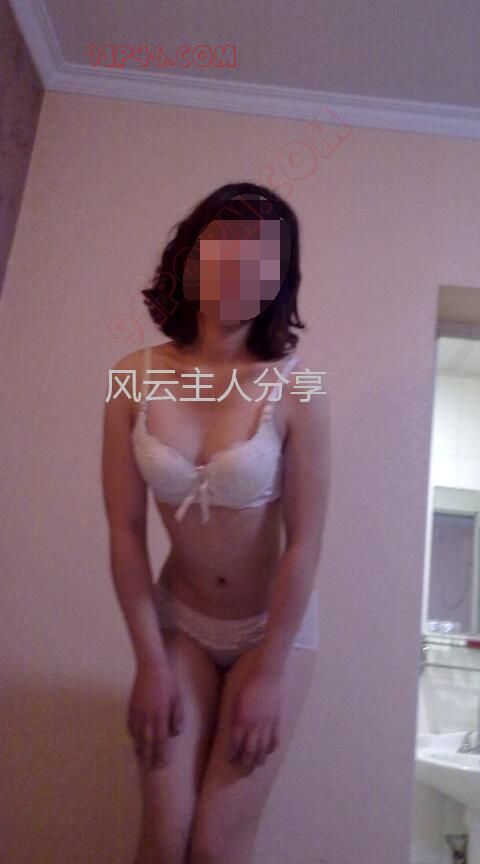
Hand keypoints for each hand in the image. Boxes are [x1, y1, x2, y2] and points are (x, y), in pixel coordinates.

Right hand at [127, 661, 183, 770]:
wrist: (151, 666)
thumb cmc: (168, 682)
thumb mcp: (178, 699)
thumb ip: (177, 718)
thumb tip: (174, 734)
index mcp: (160, 717)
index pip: (161, 742)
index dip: (161, 755)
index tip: (162, 765)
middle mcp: (147, 718)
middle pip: (147, 744)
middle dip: (149, 758)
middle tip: (151, 770)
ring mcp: (137, 714)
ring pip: (137, 737)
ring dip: (140, 750)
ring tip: (142, 760)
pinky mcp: (131, 708)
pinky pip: (131, 727)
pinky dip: (133, 736)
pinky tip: (136, 740)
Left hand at [228, 655, 284, 771]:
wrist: (267, 672)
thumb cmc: (247, 680)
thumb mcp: (235, 697)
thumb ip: (235, 714)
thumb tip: (233, 728)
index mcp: (240, 718)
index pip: (235, 744)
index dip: (233, 755)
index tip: (230, 761)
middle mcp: (253, 724)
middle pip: (250, 750)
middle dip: (245, 763)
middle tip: (243, 770)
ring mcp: (266, 723)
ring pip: (262, 748)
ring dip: (258, 759)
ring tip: (256, 766)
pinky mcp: (276, 719)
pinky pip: (274, 739)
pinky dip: (271, 748)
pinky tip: (268, 752)